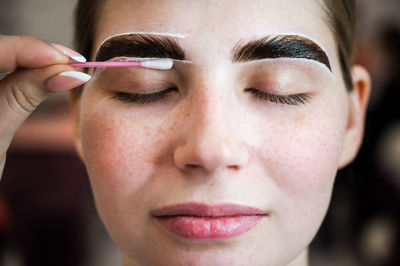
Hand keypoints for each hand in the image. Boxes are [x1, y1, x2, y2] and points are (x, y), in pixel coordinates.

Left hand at [0, 35, 89, 177]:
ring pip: (5, 57)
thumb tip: (70, 73)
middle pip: (2, 49)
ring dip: (37, 60)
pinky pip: (5, 72)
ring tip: (68, 68)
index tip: (70, 62)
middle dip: (38, 52)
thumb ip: (25, 96)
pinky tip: (50, 74)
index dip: (33, 49)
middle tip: (74, 64)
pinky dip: (29, 72)